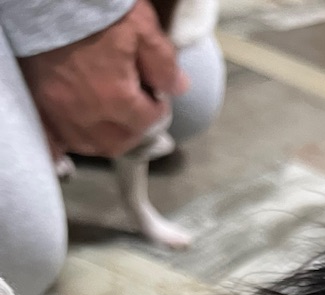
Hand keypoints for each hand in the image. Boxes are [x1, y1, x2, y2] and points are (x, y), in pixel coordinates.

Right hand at [19, 0, 188, 158]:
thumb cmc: (95, 9)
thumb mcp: (141, 28)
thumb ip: (163, 63)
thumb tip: (179, 88)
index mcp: (115, 98)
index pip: (147, 121)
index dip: (157, 109)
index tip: (156, 98)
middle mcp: (85, 113)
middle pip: (118, 141)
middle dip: (133, 130)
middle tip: (138, 113)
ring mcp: (57, 110)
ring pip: (88, 144)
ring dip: (105, 138)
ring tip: (113, 122)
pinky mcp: (38, 102)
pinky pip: (55, 139)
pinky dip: (68, 140)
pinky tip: (78, 132)